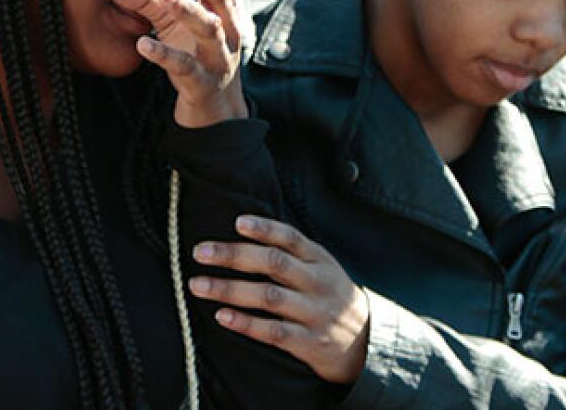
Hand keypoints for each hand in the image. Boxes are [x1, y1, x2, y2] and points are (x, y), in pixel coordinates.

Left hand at [106, 0, 247, 127]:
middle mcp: (228, 30)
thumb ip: (147, 1)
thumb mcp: (172, 25)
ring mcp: (218, 57)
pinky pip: (186, 68)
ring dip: (185, 7)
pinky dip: (164, 55)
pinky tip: (142, 44)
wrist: (213, 107)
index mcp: (226, 11)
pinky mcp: (203, 83)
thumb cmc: (194, 54)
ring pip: (208, 28)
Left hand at [189, 215, 370, 383]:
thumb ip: (291, 253)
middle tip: (200, 252)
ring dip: (229, 289)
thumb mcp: (321, 267)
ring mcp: (315, 313)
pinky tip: (222, 315)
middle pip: (274, 263)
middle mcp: (318, 282)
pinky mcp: (310, 342)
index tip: (236, 222)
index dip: (264, 229)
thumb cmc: (329, 296)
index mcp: (320, 259)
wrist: (367, 343)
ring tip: (198, 285)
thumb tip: (240, 231)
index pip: (291, 238)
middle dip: (233, 255)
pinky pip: (274, 332)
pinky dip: (246, 323)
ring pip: (269, 297)